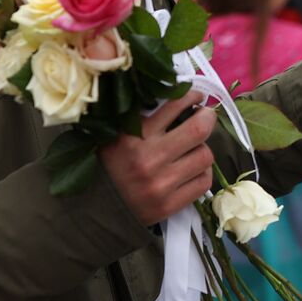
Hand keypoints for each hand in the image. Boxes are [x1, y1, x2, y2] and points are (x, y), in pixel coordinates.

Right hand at [100, 92, 217, 226]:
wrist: (95, 208)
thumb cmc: (109, 165)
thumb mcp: (117, 133)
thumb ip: (142, 116)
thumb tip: (176, 92)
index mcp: (133, 136)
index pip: (174, 105)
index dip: (191, 96)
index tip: (196, 96)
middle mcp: (148, 160)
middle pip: (199, 130)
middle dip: (207, 118)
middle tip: (205, 117)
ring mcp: (160, 185)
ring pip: (205, 156)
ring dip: (202, 149)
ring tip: (192, 149)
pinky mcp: (169, 206)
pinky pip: (203, 182)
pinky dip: (202, 173)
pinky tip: (191, 170)